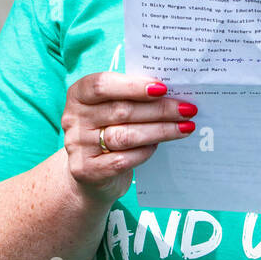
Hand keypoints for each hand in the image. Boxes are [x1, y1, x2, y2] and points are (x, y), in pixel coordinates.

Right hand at [60, 72, 196, 206]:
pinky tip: (159, 146)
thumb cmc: (107, 129)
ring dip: (160, 130)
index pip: (102, 84)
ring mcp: (78, 146)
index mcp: (78, 94)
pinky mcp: (87, 171)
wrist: (88, 174)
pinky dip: (146, 151)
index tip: (163, 88)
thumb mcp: (111, 108)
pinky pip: (123, 160)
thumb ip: (132, 97)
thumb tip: (170, 92)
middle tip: (187, 109)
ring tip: (185, 127)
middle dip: (160, 109)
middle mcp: (73, 118)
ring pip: (125, 135)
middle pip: (121, 110)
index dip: (133, 85)